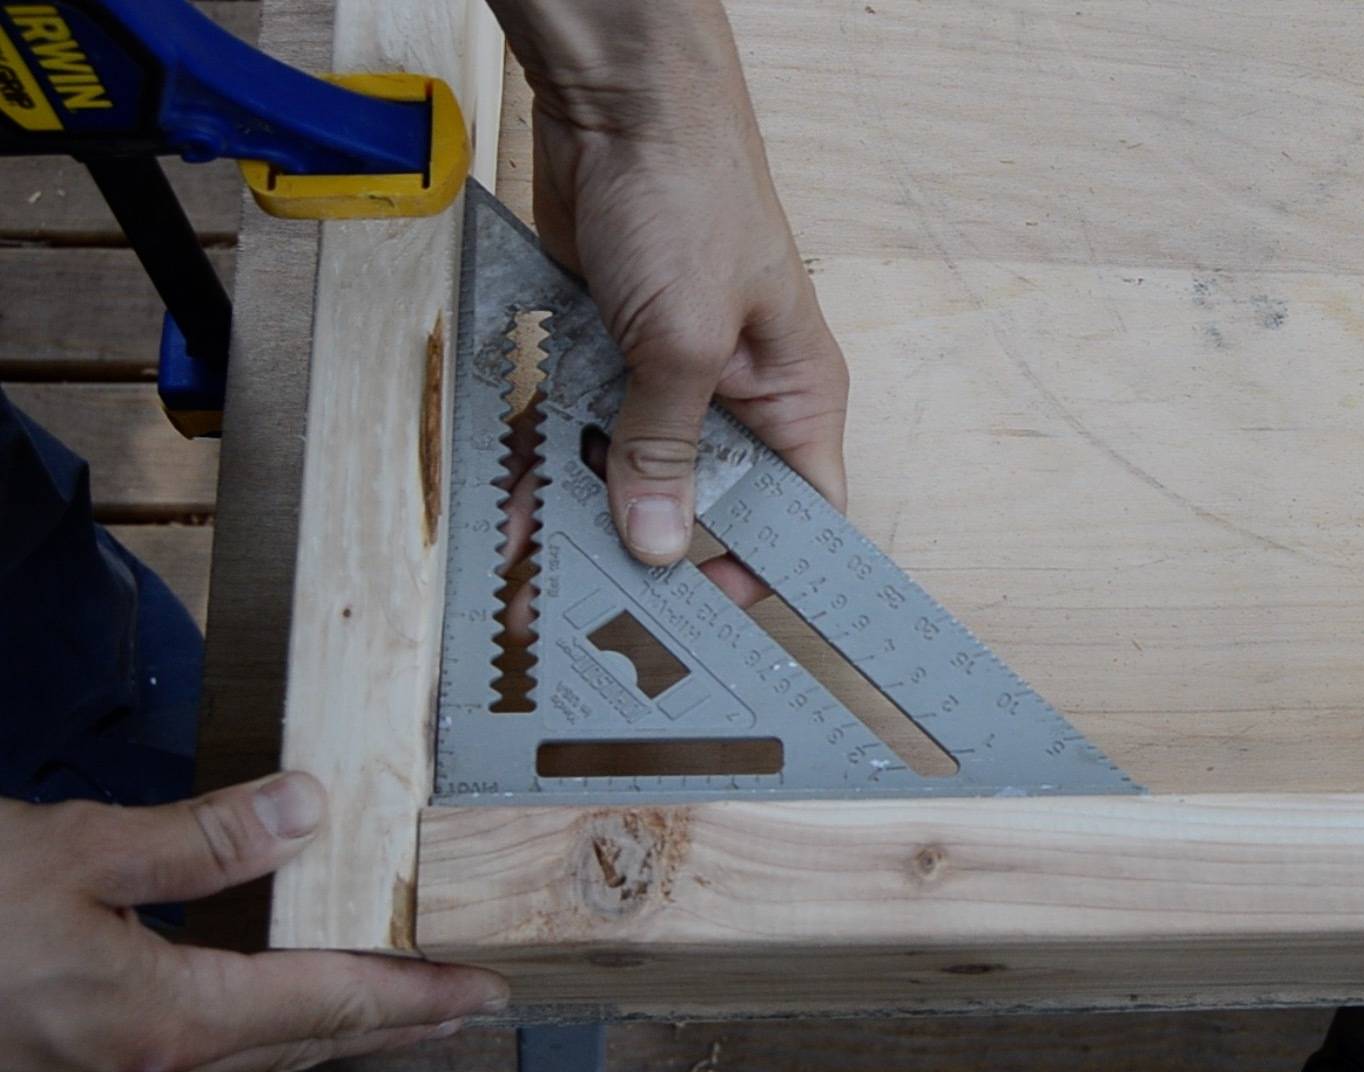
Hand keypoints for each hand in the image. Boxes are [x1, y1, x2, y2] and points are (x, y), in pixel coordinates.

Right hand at [0, 774, 506, 1071]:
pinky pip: (197, 1067)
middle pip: (304, 1049)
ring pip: (251, 1067)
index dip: (415, 996)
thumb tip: (308, 810)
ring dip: (329, 1037)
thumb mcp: (67, 852)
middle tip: (466, 1003)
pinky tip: (266, 1016)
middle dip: (392, 1024)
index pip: (328, 1006)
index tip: (484, 990)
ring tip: (391, 1008)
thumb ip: (197, 839)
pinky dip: (259, 1040)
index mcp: (160, 1023)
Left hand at [490, 0, 849, 606]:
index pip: (799, 512)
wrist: (618, 101)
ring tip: (534, 586)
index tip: (707, 628)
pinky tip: (514, 511)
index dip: (761, 572)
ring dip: (583, 522)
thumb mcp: (684, 337)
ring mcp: (667, 372)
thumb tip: (657, 542)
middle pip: (699, 502)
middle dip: (647, 559)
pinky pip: (578, 428)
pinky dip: (547, 465)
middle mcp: (734, 394)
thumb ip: (665, 445)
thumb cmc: (693, 195)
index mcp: (792, 396)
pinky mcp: (607, 350)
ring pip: (628, 471)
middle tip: (596, 626)